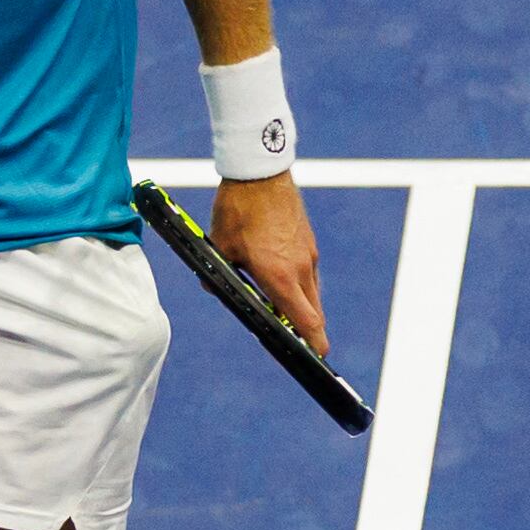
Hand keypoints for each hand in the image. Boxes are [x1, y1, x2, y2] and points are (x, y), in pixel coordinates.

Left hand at [209, 171, 328, 355]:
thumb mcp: (220, 247)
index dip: (313, 344)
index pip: (306, 321)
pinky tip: (281, 279)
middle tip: (301, 344)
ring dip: (303, 306)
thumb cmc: (238, 209)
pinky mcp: (307, 241)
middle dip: (309, 331)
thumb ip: (219, 275)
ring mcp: (307, 254)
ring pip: (312, 292)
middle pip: (314, 312)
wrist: (260, 172)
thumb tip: (213, 288)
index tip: (316, 358)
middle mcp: (300, 268)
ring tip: (285, 312)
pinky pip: (308, 272)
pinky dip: (299, 284)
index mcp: (280, 276)